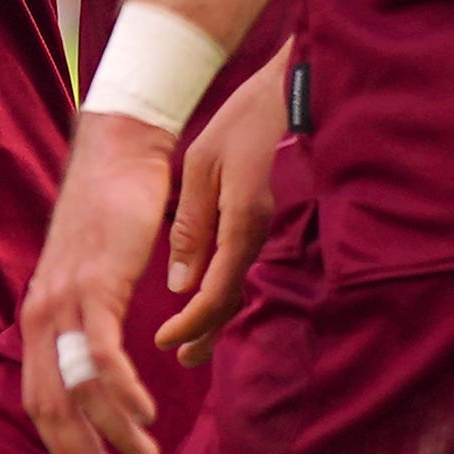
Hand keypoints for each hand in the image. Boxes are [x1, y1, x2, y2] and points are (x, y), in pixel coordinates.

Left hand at [21, 115, 173, 453]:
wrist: (118, 158)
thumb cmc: (113, 215)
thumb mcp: (93, 276)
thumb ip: (89, 319)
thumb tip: (100, 360)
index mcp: (40, 318)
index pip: (39, 401)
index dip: (62, 446)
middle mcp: (41, 315)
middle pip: (50, 408)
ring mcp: (64, 302)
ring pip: (77, 389)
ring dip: (112, 433)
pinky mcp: (94, 287)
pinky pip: (101, 355)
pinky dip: (122, 392)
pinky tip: (145, 413)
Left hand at [155, 50, 281, 358]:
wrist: (290, 94)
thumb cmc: (244, 123)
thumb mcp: (202, 166)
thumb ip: (192, 226)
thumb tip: (180, 284)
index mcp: (242, 225)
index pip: (216, 293)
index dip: (190, 323)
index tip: (163, 341)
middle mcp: (257, 235)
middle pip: (230, 298)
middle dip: (205, 332)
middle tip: (181, 358)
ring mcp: (264, 228)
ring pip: (237, 284)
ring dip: (214, 315)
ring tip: (192, 340)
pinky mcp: (263, 217)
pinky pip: (241, 264)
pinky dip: (223, 288)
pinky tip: (210, 294)